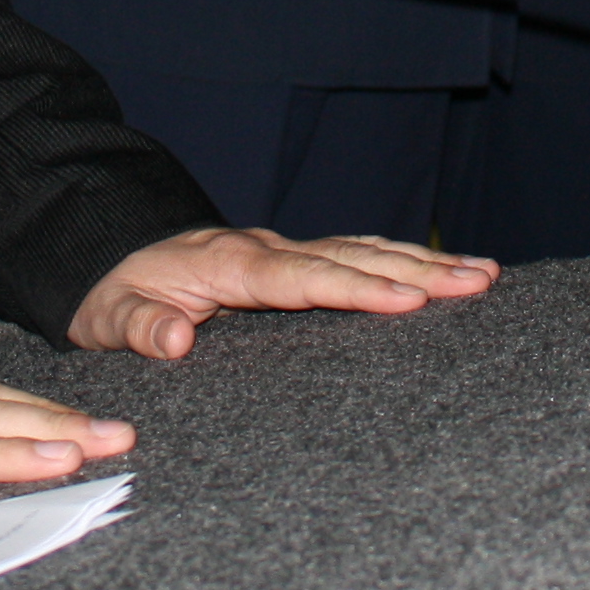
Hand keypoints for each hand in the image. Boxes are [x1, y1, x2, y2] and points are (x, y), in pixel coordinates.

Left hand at [68, 226, 497, 360]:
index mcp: (230, 265)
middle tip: (480, 281)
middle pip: (352, 258)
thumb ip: (140, 326)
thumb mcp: (107, 316)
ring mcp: (282, 252)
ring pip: (363, 251)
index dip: (358, 289)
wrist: (105, 253)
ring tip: (484, 274)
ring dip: (423, 262)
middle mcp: (266, 251)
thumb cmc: (111, 292)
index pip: (305, 278)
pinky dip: (400, 261)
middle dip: (417, 270)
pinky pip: (354, 256)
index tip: (409, 298)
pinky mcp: (291, 262)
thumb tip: (177, 338)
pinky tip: (441, 272)